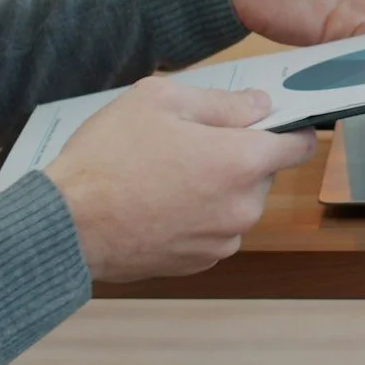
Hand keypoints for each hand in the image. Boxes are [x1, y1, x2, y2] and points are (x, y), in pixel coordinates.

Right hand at [43, 78, 316, 282]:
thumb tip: (260, 105)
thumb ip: (222, 102)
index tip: (270, 122)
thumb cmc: (107, 158)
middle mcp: (242, 207)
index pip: (299, 145)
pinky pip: (215, 229)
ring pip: (237, 202)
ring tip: (166, 174)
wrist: (65, 226)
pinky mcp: (200, 263)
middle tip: (191, 143)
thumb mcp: (160, 101)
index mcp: (241, 162)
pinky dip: (198, 215)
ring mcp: (222, 240)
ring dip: (217, 187)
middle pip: (263, 173)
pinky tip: (160, 202)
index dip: (288, 129)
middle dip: (238, 156)